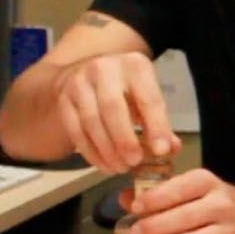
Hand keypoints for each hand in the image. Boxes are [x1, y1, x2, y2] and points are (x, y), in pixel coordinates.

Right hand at [52, 52, 179, 171]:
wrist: (92, 71)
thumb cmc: (128, 88)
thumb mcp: (148, 95)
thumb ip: (160, 122)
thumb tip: (170, 148)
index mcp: (135, 66)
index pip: (148, 98)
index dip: (156, 126)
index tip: (161, 150)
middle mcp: (105, 69)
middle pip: (113, 107)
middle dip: (124, 139)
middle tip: (134, 161)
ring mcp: (79, 82)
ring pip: (91, 120)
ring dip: (106, 149)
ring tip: (121, 167)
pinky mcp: (63, 99)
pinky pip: (75, 129)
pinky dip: (90, 151)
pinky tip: (104, 164)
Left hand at [124, 169, 234, 233]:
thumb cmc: (208, 201)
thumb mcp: (188, 188)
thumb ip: (157, 193)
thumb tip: (125, 198)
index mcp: (206, 183)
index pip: (181, 188)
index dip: (158, 197)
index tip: (137, 207)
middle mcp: (221, 205)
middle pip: (190, 215)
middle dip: (161, 224)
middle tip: (137, 232)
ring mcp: (227, 231)